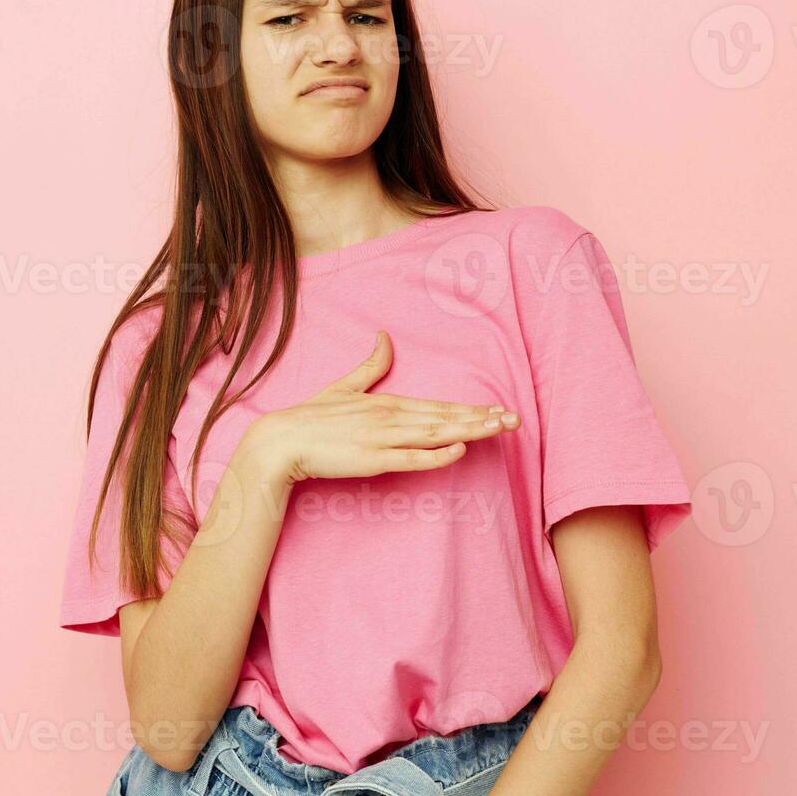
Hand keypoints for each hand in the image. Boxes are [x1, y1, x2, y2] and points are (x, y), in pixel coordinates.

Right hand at [243, 329, 520, 485]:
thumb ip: (370, 366)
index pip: (437, 406)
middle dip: (481, 418)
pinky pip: (410, 457)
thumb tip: (384, 336)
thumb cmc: (311, 418)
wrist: (280, 441)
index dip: (471, 408)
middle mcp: (389, 417)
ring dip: (469, 430)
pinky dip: (436, 454)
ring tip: (499, 429)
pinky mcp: (371, 460)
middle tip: (516, 419)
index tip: (500, 409)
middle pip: (443, 418)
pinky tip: (459, 450)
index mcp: (386, 402)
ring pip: (434, 434)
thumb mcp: (344, 387)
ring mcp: (381, 438)